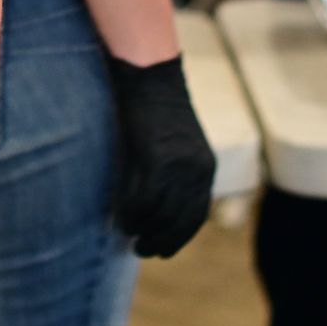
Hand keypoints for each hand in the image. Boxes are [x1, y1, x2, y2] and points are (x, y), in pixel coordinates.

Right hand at [107, 55, 215, 258]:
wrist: (149, 74)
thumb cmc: (155, 107)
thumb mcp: (173, 143)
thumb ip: (171, 172)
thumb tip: (156, 206)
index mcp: (205, 168)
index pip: (196, 215)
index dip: (179, 237)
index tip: (164, 250)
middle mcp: (197, 170)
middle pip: (181, 221)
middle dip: (162, 241)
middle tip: (143, 251)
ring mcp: (178, 165)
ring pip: (161, 214)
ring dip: (144, 230)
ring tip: (128, 237)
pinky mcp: (156, 158)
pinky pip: (143, 199)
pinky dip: (131, 213)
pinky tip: (120, 219)